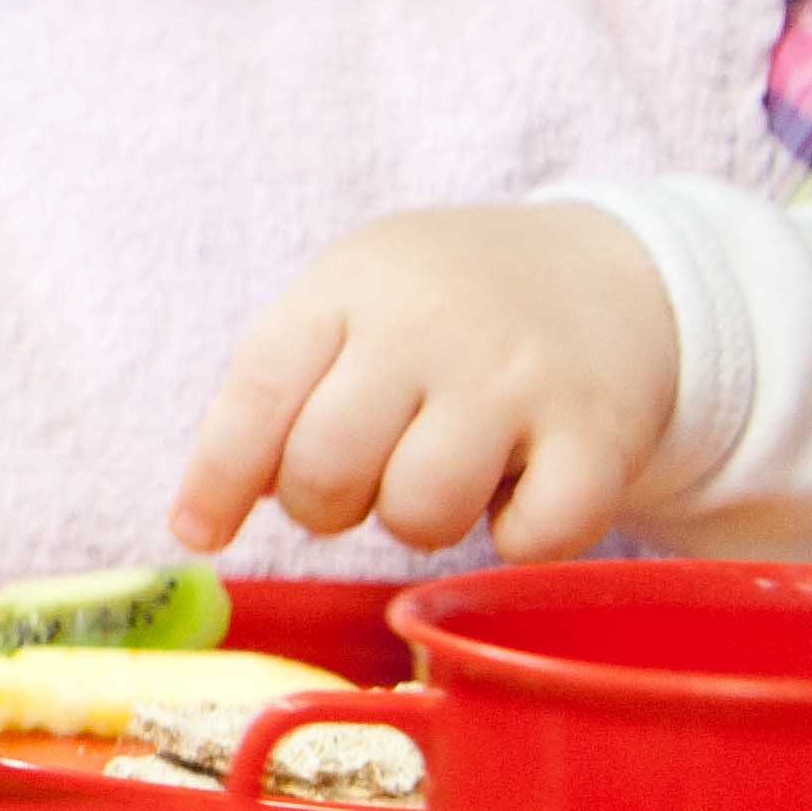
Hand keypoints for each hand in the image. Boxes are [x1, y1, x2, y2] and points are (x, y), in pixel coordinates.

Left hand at [171, 202, 681, 564]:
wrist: (613, 271)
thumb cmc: (447, 309)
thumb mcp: (353, 306)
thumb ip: (282, 390)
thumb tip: (211, 508)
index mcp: (350, 289)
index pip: (256, 393)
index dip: (215, 479)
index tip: (198, 532)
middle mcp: (430, 325)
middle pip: (326, 467)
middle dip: (324, 505)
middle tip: (362, 483)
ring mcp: (518, 376)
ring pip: (420, 511)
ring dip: (419, 523)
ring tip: (444, 475)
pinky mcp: (599, 432)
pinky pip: (532, 536)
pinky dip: (518, 539)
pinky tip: (523, 491)